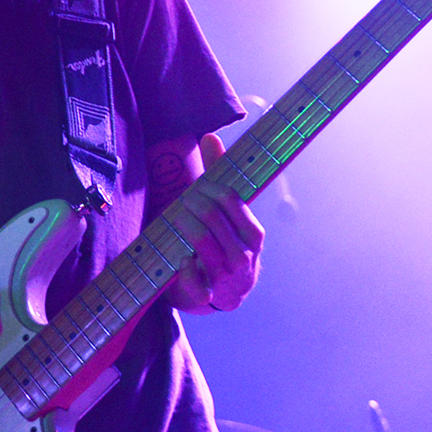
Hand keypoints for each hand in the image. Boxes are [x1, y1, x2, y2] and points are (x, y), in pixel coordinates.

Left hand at [167, 133, 264, 313]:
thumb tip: (210, 136)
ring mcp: (226, 277)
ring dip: (185, 225)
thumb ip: (219, 176)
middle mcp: (243, 255)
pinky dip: (185, 267)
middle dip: (193, 203)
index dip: (209, 188)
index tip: (198, 188)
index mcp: (253, 234)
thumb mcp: (230, 214)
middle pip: (212, 218)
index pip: (231, 199)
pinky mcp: (208, 295)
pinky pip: (194, 280)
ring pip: (202, 243)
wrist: (229, 293)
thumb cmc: (227, 242)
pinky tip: (181, 257)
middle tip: (185, 201)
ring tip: (178, 217)